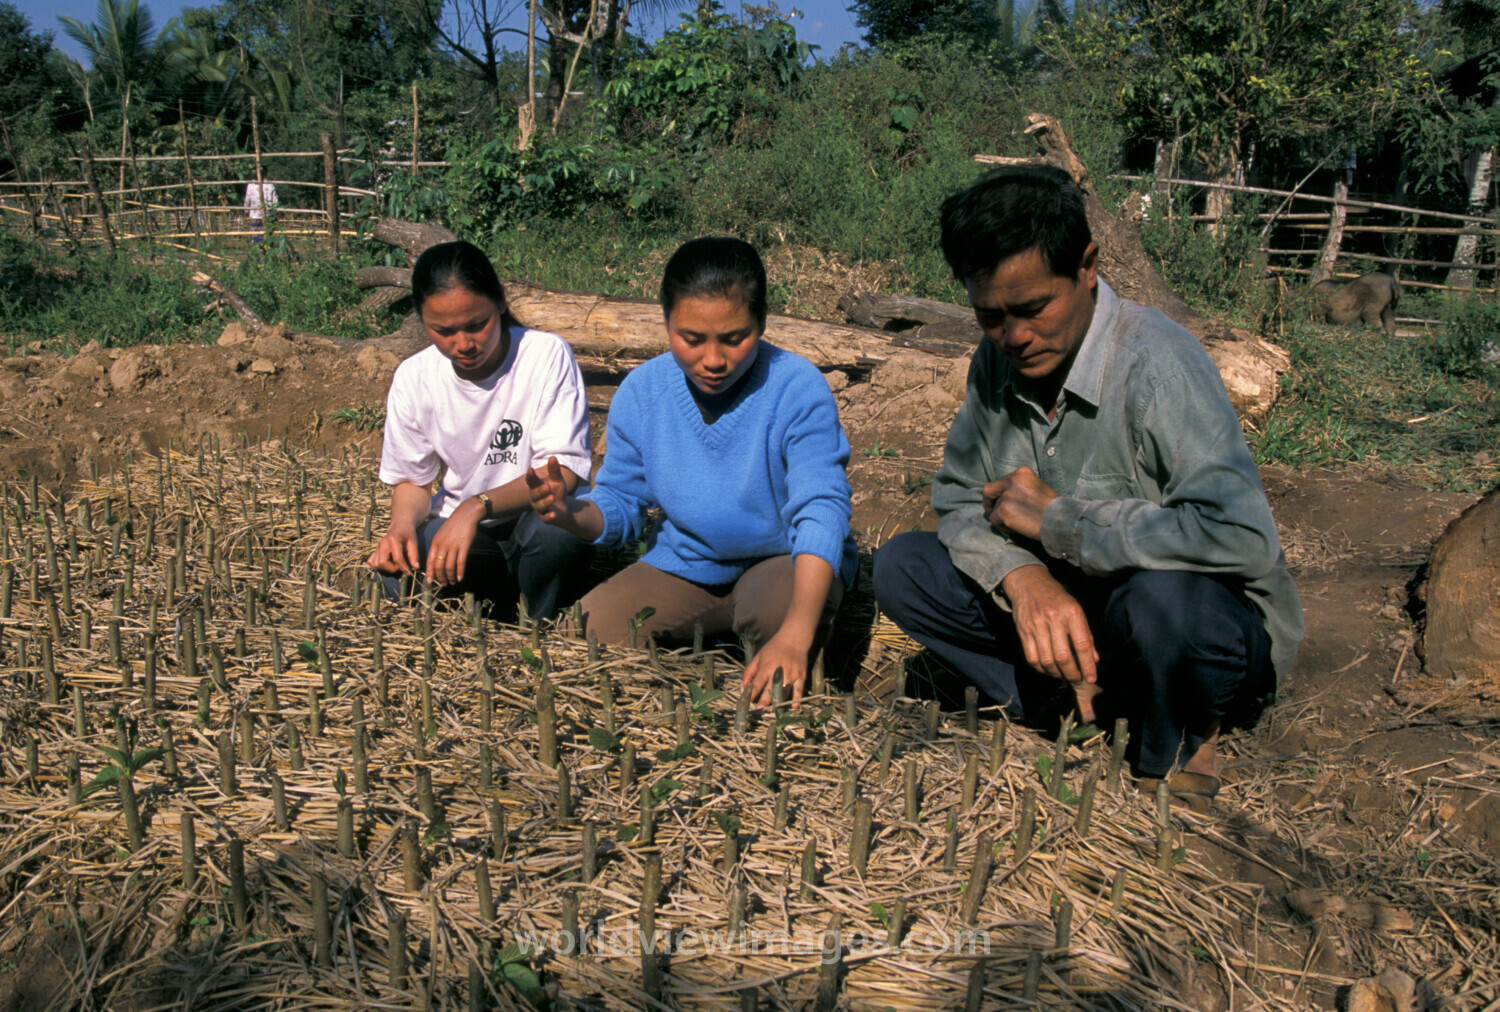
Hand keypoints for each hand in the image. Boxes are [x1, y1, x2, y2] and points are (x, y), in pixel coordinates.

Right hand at [367, 524, 419, 575]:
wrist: (400, 527)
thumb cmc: (408, 535)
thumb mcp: (414, 543)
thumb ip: (414, 555)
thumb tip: (416, 568)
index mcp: (394, 539)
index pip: (397, 558)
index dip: (404, 567)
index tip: (409, 572)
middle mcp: (383, 543)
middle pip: (382, 562)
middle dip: (392, 568)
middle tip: (400, 566)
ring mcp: (377, 546)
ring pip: (376, 564)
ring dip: (385, 568)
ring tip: (394, 565)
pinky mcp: (375, 550)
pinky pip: (371, 562)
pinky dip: (378, 566)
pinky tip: (387, 563)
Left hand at [425, 501, 482, 586]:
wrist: (466, 514)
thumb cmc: (454, 525)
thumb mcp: (441, 534)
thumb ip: (438, 546)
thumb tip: (436, 560)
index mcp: (435, 543)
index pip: (430, 561)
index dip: (429, 573)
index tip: (430, 582)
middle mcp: (442, 545)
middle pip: (439, 566)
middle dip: (440, 577)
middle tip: (444, 584)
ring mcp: (453, 546)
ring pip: (449, 566)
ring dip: (450, 577)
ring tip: (453, 582)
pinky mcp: (464, 545)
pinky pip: (460, 562)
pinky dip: (460, 572)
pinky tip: (460, 577)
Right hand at [525, 456, 569, 523]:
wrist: (563, 507)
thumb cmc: (556, 491)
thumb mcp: (557, 479)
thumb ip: (554, 470)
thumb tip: (552, 457)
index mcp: (536, 486)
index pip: (531, 481)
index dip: (530, 476)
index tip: (530, 470)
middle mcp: (535, 497)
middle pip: (534, 494)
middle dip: (539, 491)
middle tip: (546, 487)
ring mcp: (539, 508)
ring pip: (539, 506)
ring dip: (545, 502)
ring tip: (551, 498)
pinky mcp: (545, 518)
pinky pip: (546, 518)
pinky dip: (549, 516)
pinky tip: (553, 514)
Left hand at [742, 631, 812, 708]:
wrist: (794, 638)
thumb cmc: (774, 647)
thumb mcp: (758, 656)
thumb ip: (749, 671)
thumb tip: (742, 685)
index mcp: (766, 667)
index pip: (757, 683)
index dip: (751, 694)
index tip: (747, 703)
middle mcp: (779, 672)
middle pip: (770, 690)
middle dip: (764, 702)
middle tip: (758, 710)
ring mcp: (791, 675)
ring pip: (784, 693)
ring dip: (778, 703)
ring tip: (772, 711)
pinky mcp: (801, 676)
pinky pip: (799, 690)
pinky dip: (796, 699)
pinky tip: (793, 707)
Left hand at [982, 467, 1057, 541]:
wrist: (1061, 521)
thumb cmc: (1052, 509)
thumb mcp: (1036, 488)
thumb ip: (1019, 489)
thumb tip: (1001, 497)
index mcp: (1022, 473)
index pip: (999, 482)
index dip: (998, 494)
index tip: (1001, 503)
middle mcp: (1013, 480)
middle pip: (988, 490)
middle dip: (989, 503)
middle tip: (994, 513)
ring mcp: (1007, 495)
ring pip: (993, 510)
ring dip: (1002, 519)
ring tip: (1019, 524)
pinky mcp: (1004, 511)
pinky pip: (994, 520)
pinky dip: (1004, 527)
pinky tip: (1018, 528)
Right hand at [1000, 565, 1098, 685]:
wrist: (1029, 583)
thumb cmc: (1057, 598)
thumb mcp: (1076, 610)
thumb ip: (1086, 634)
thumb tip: (1094, 660)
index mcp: (1072, 612)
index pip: (1082, 644)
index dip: (1087, 665)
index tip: (1091, 678)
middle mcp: (1054, 619)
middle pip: (1063, 656)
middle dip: (1072, 673)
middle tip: (1077, 680)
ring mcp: (1036, 625)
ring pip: (1047, 660)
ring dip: (1057, 674)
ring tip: (1063, 676)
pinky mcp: (1023, 631)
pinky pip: (1032, 658)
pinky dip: (1041, 669)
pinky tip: (1049, 670)